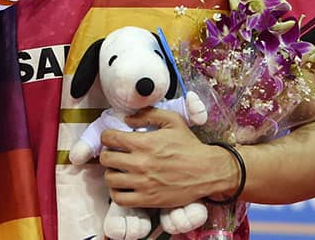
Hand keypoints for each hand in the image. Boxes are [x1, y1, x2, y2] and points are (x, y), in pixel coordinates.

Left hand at [98, 107, 214, 208]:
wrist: (208, 171)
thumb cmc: (190, 146)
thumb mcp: (172, 121)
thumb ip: (148, 114)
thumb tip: (127, 118)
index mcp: (144, 143)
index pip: (109, 138)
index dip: (107, 136)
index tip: (112, 139)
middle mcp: (140, 163)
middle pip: (106, 159)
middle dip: (107, 154)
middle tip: (114, 154)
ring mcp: (143, 183)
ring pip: (110, 179)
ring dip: (111, 173)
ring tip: (118, 170)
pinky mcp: (148, 199)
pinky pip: (120, 199)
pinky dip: (116, 192)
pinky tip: (123, 186)